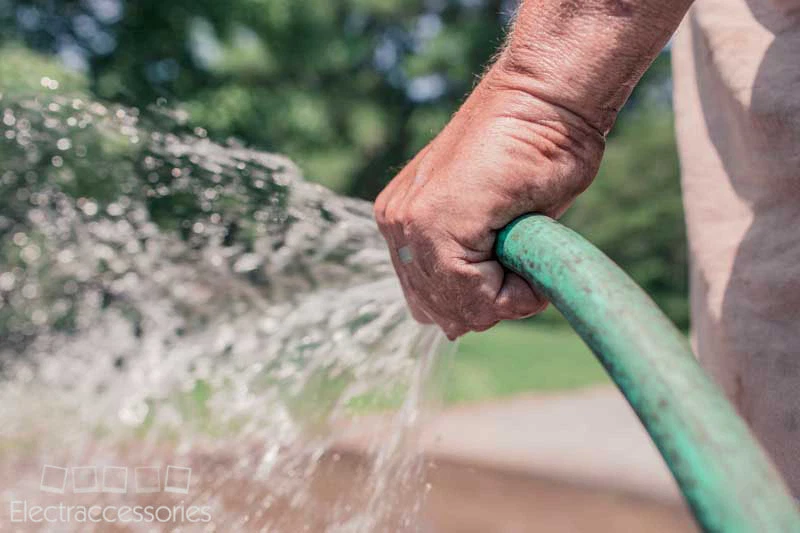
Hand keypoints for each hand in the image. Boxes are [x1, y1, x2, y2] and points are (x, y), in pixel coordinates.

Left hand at [374, 57, 605, 338]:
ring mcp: (409, 224)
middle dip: (489, 303)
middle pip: (441, 313)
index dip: (482, 300)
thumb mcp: (496, 223)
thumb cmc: (535, 152)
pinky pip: (475, 297)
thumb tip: (455, 326)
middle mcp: (397, 226)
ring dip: (505, 297)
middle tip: (523, 261)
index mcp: (404, 223)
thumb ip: (471, 264)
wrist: (546, 100)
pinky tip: (529, 250)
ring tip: (526, 251)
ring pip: (458, 310)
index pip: (431, 302)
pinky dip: (516, 292)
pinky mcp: (433, 224)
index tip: (515, 264)